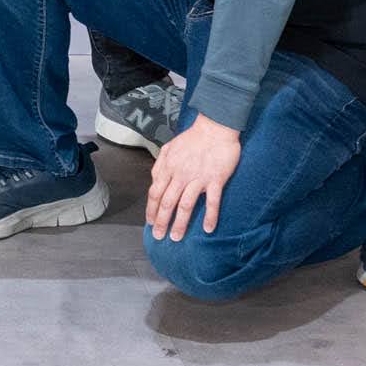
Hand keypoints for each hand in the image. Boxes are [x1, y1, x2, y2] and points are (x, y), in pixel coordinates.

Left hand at [146, 116, 240, 241]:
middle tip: (159, 236)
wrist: (215, 127)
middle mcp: (181, 175)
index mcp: (169, 167)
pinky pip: (212, 202)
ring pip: (186, 205)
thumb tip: (154, 181)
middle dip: (161, 221)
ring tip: (177, 237)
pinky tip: (208, 230)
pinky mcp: (215, 180)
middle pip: (167, 202)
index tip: (150, 222)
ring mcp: (198, 178)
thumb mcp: (169, 147)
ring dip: (180, 223)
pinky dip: (210, 217)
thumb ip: (160, 165)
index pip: (155, 193)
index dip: (151, 209)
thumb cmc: (193, 138)